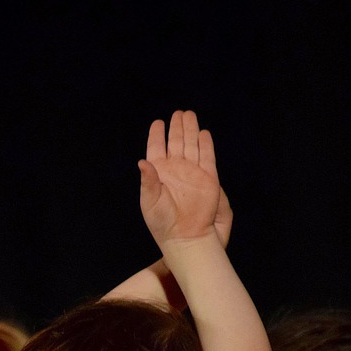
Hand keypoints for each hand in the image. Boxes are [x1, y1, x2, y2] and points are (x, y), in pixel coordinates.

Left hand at [138, 110, 222, 248]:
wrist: (185, 237)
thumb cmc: (163, 223)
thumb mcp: (149, 201)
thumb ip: (148, 181)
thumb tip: (142, 161)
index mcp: (158, 174)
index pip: (156, 148)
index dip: (157, 135)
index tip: (158, 122)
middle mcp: (175, 170)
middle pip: (176, 142)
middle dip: (177, 127)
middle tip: (177, 113)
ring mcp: (192, 173)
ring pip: (191, 145)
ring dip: (190, 130)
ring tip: (188, 115)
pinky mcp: (208, 178)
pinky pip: (207, 157)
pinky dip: (205, 144)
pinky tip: (203, 133)